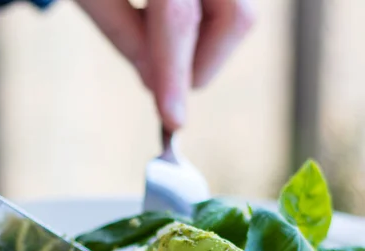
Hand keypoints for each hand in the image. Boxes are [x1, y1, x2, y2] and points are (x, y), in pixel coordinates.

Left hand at [75, 0, 255, 131]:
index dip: (174, 74)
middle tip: (170, 81)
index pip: (177, 17)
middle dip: (204, 61)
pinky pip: (237, 0)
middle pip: (239, 15)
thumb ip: (125, 34)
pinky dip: (212, 18)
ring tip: (163, 33)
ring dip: (208, 41)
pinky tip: (176, 14)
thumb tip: (158, 82)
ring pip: (243, 10)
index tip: (172, 119)